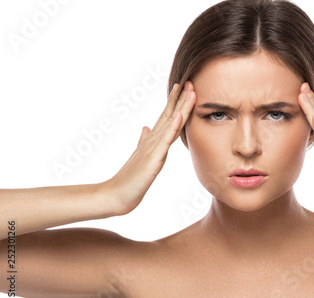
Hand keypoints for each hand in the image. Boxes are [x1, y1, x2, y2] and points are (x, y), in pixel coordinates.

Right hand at [103, 82, 195, 214]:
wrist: (117, 195)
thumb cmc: (130, 179)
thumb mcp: (141, 157)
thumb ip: (143, 141)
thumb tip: (146, 127)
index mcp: (152, 140)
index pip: (166, 117)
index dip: (175, 102)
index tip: (185, 87)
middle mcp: (152, 140)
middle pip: (169, 115)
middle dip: (180, 98)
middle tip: (190, 81)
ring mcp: (153, 147)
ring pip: (169, 123)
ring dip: (180, 106)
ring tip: (188, 90)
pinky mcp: (153, 158)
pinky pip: (165, 140)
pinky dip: (172, 126)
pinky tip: (179, 114)